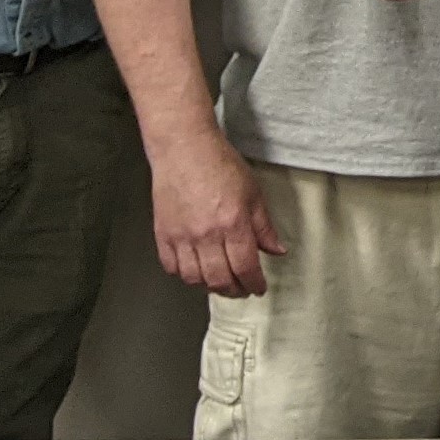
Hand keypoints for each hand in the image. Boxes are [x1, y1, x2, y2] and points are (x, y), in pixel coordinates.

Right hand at [152, 134, 284, 297]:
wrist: (184, 149)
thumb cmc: (220, 165)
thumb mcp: (254, 193)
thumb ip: (264, 226)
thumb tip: (277, 250)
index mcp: (233, 224)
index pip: (246, 267)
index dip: (254, 284)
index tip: (258, 288)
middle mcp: (206, 234)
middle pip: (220, 279)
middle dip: (235, 290)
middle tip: (242, 289)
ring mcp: (182, 236)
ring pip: (195, 278)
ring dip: (210, 286)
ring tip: (220, 281)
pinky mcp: (163, 233)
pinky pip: (171, 266)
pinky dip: (184, 274)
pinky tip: (195, 269)